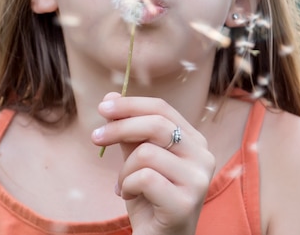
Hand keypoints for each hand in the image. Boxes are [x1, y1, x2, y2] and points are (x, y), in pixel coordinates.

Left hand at [92, 92, 215, 234]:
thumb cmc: (149, 201)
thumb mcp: (137, 161)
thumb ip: (128, 131)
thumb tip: (110, 97)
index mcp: (195, 142)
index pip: (163, 109)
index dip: (131, 104)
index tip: (103, 107)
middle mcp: (204, 157)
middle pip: (157, 124)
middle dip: (119, 128)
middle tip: (95, 138)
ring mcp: (198, 180)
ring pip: (147, 153)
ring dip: (124, 170)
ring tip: (124, 185)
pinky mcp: (186, 203)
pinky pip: (144, 178)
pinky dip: (127, 186)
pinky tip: (129, 198)